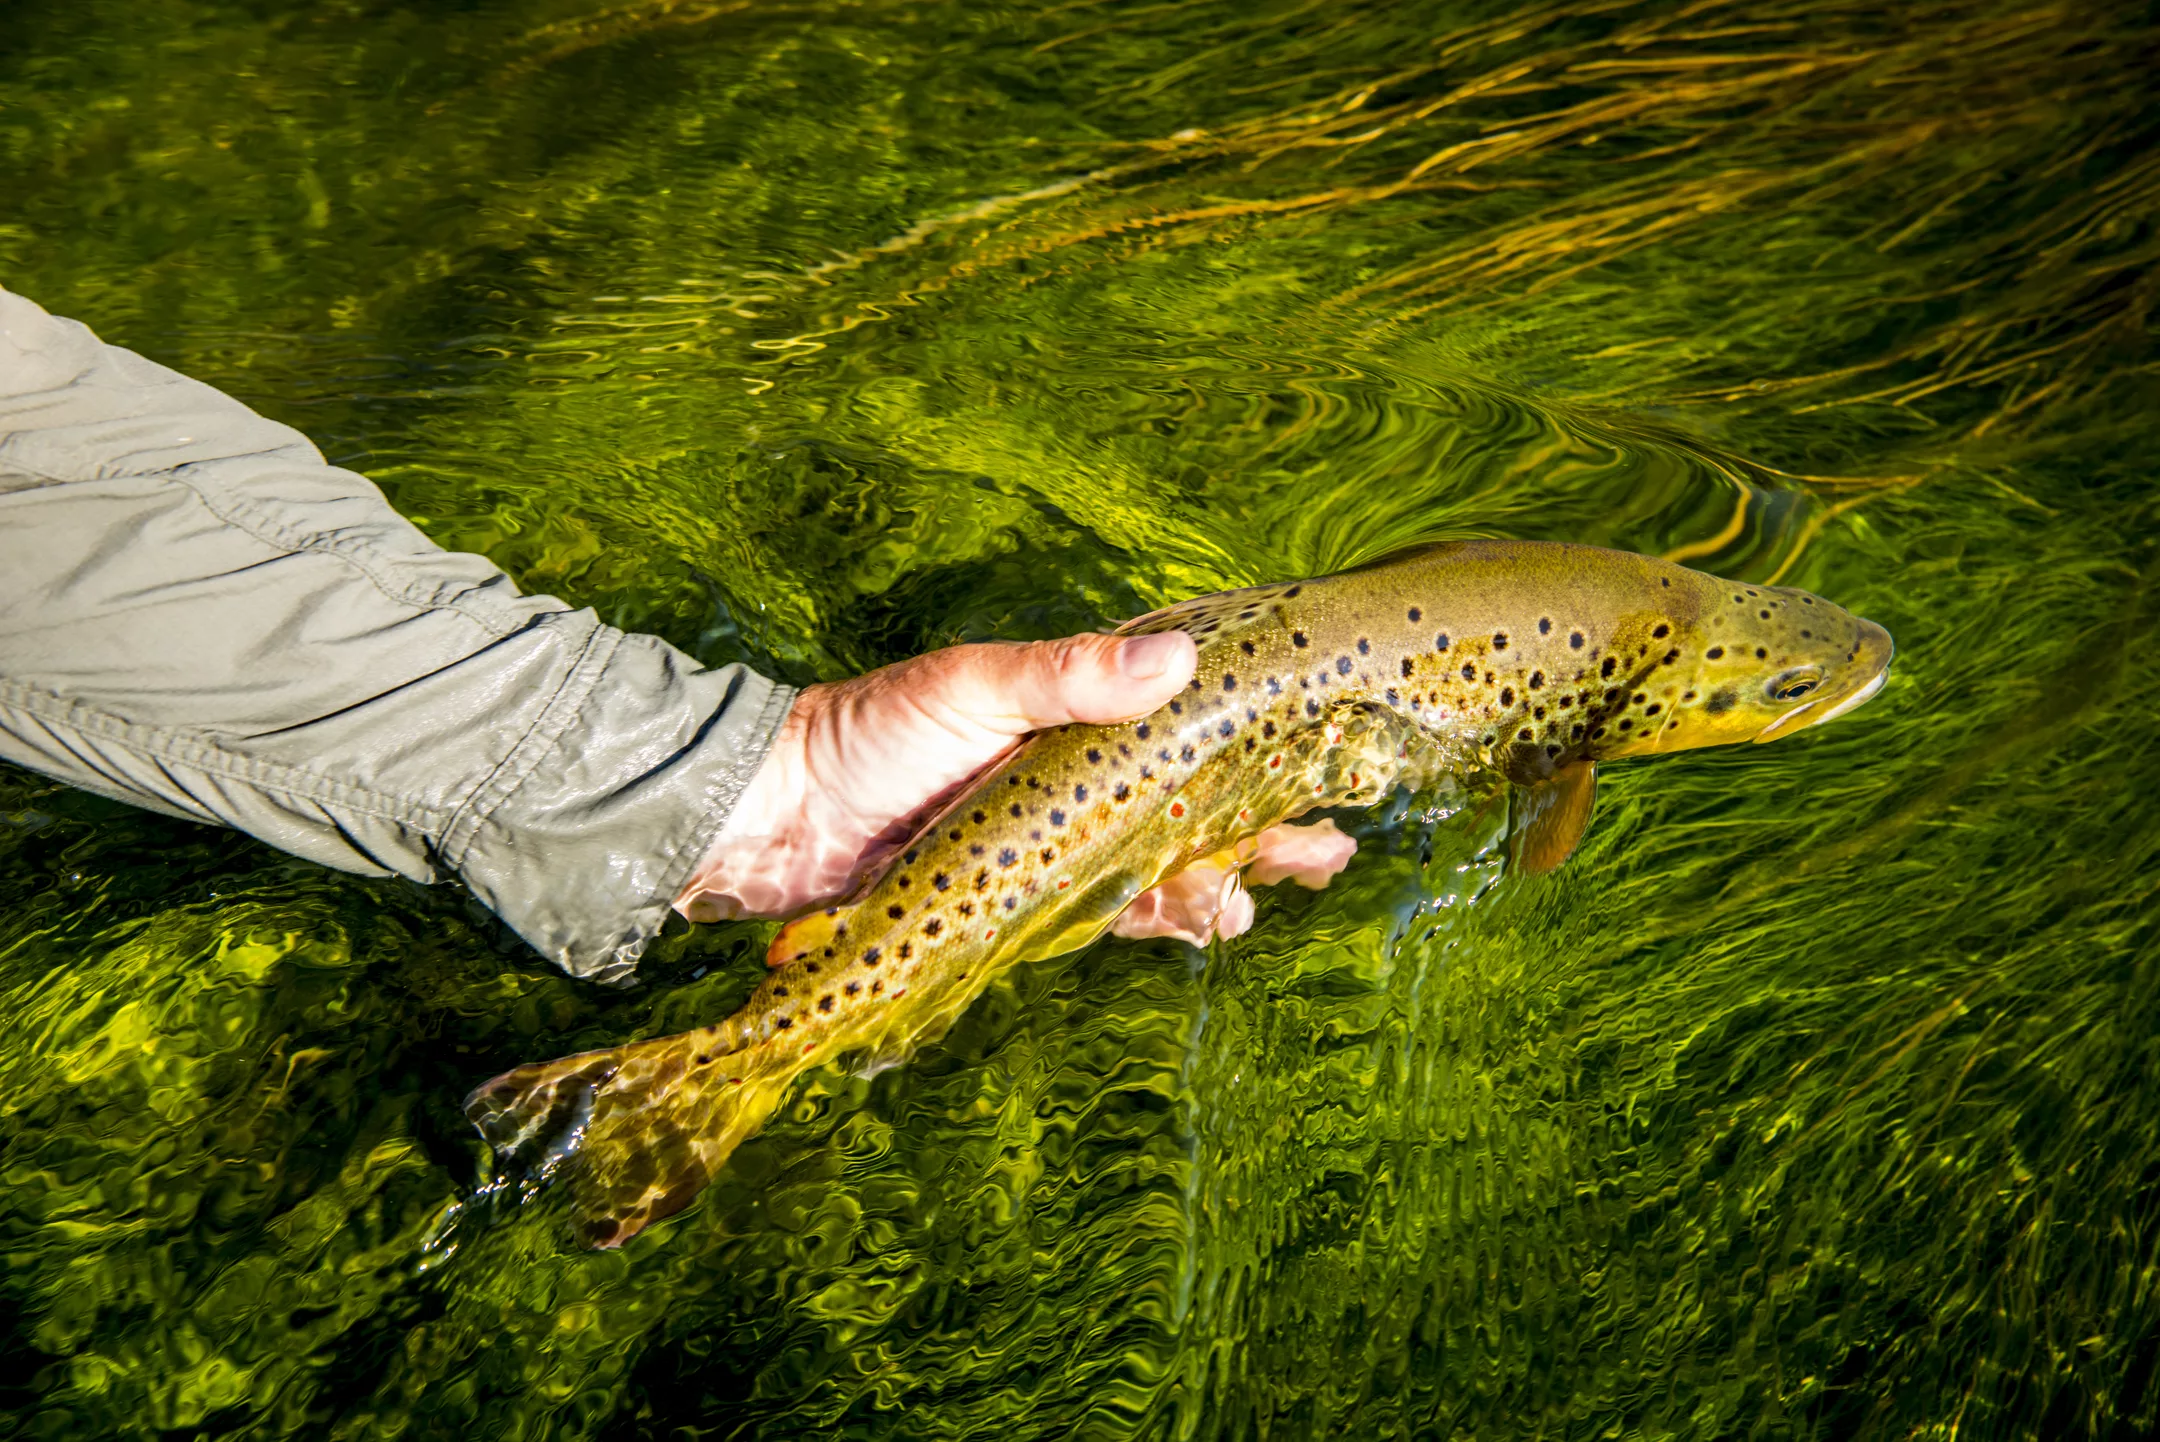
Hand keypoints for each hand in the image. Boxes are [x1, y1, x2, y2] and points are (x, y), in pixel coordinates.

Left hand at [675, 632, 1358, 945]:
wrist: (775, 817)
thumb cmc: (870, 731)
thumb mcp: (973, 686)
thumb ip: (1069, 676)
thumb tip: (1178, 657)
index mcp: (1077, 719)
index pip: (1190, 727)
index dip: (1259, 746)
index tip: (1327, 758)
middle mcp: (1080, 782)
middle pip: (1193, 805)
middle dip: (1263, 830)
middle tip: (1327, 853)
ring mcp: (1057, 845)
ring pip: (1161, 865)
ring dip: (1217, 882)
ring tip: (1258, 902)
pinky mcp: (1027, 903)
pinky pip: (1108, 914)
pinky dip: (1156, 920)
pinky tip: (1201, 928)